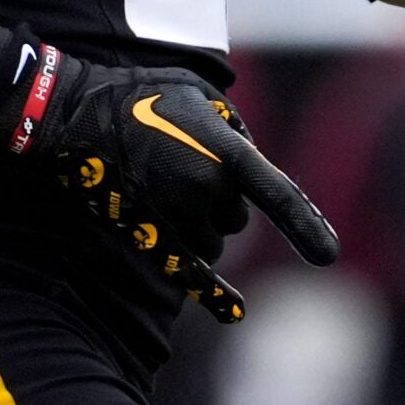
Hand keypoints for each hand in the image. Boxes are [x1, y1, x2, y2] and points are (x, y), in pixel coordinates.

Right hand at [0, 25, 338, 320]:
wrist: (76, 116)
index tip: (328, 256)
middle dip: (221, 196)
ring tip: (163, 182)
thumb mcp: (199, 93)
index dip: (305, 225)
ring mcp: (177, 218)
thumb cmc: (139, 94)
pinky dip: (214, 294)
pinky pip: (190, 274)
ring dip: (202, 223)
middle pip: (237, 216)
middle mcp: (207, 191)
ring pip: (213, 241)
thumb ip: (233, 127)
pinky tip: (234, 311)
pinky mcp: (150, 236)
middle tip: (180, 158)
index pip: (277, 194)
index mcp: (224, 153)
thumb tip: (250, 159)